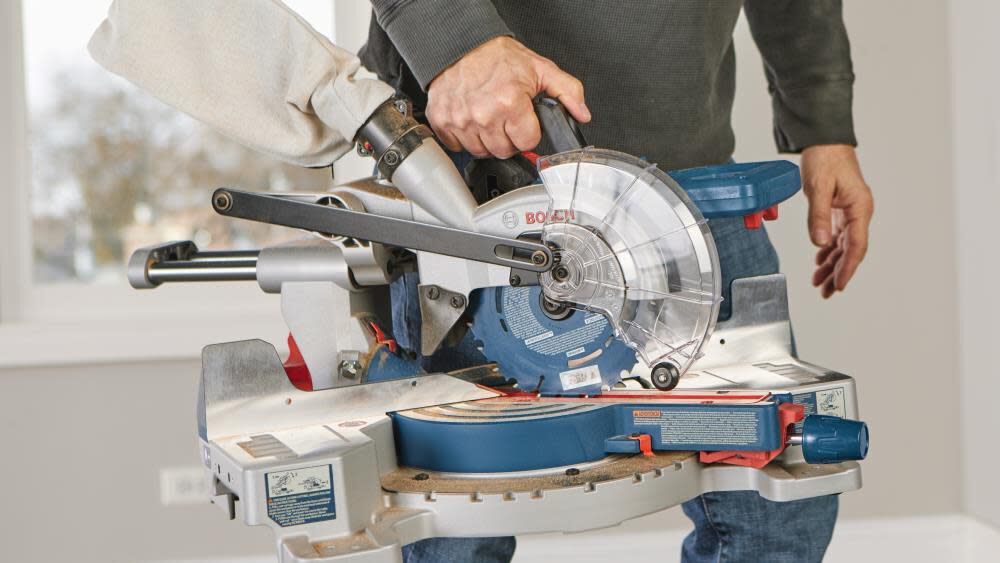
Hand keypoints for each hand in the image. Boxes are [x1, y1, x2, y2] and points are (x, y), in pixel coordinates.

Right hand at [426, 36, 590, 157]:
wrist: (462, 45)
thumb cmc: (497, 57)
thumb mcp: (540, 69)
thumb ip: (567, 91)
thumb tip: (582, 113)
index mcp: (510, 103)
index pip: (527, 143)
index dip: (529, 133)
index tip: (523, 122)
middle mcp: (484, 114)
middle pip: (504, 151)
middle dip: (509, 138)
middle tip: (506, 119)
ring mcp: (461, 120)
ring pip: (481, 152)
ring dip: (487, 140)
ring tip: (489, 119)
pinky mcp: (442, 121)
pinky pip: (457, 146)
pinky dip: (465, 137)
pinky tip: (470, 120)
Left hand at [802, 145, 873, 297]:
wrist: (825, 140)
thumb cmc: (824, 159)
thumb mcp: (817, 188)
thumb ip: (818, 216)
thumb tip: (819, 244)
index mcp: (859, 208)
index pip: (855, 245)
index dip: (847, 268)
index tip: (839, 285)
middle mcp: (859, 212)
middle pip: (851, 250)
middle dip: (838, 273)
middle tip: (826, 292)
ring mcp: (851, 211)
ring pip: (844, 245)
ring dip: (832, 264)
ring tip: (819, 282)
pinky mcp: (842, 208)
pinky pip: (838, 235)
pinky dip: (829, 249)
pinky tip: (820, 260)